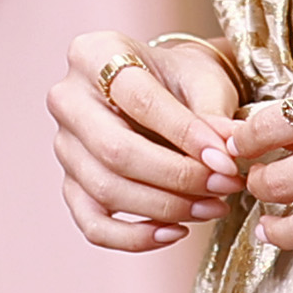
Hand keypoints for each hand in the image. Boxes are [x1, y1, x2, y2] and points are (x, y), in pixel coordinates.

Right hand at [48, 29, 247, 253]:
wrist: (165, 91)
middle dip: (176, 177)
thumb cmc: (184, 79)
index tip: (226, 159)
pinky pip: (93, 224)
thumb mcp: (205, 80)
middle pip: (115, 151)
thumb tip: (228, 153)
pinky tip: (175, 232)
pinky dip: (134, 238)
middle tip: (224, 186)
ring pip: (106, 190)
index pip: (138, 100)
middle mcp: (68, 99)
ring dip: (165, 208)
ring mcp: (64, 145)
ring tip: (212, 206)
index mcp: (95, 54)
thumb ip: (215, 114)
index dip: (185, 134)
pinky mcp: (70, 184)